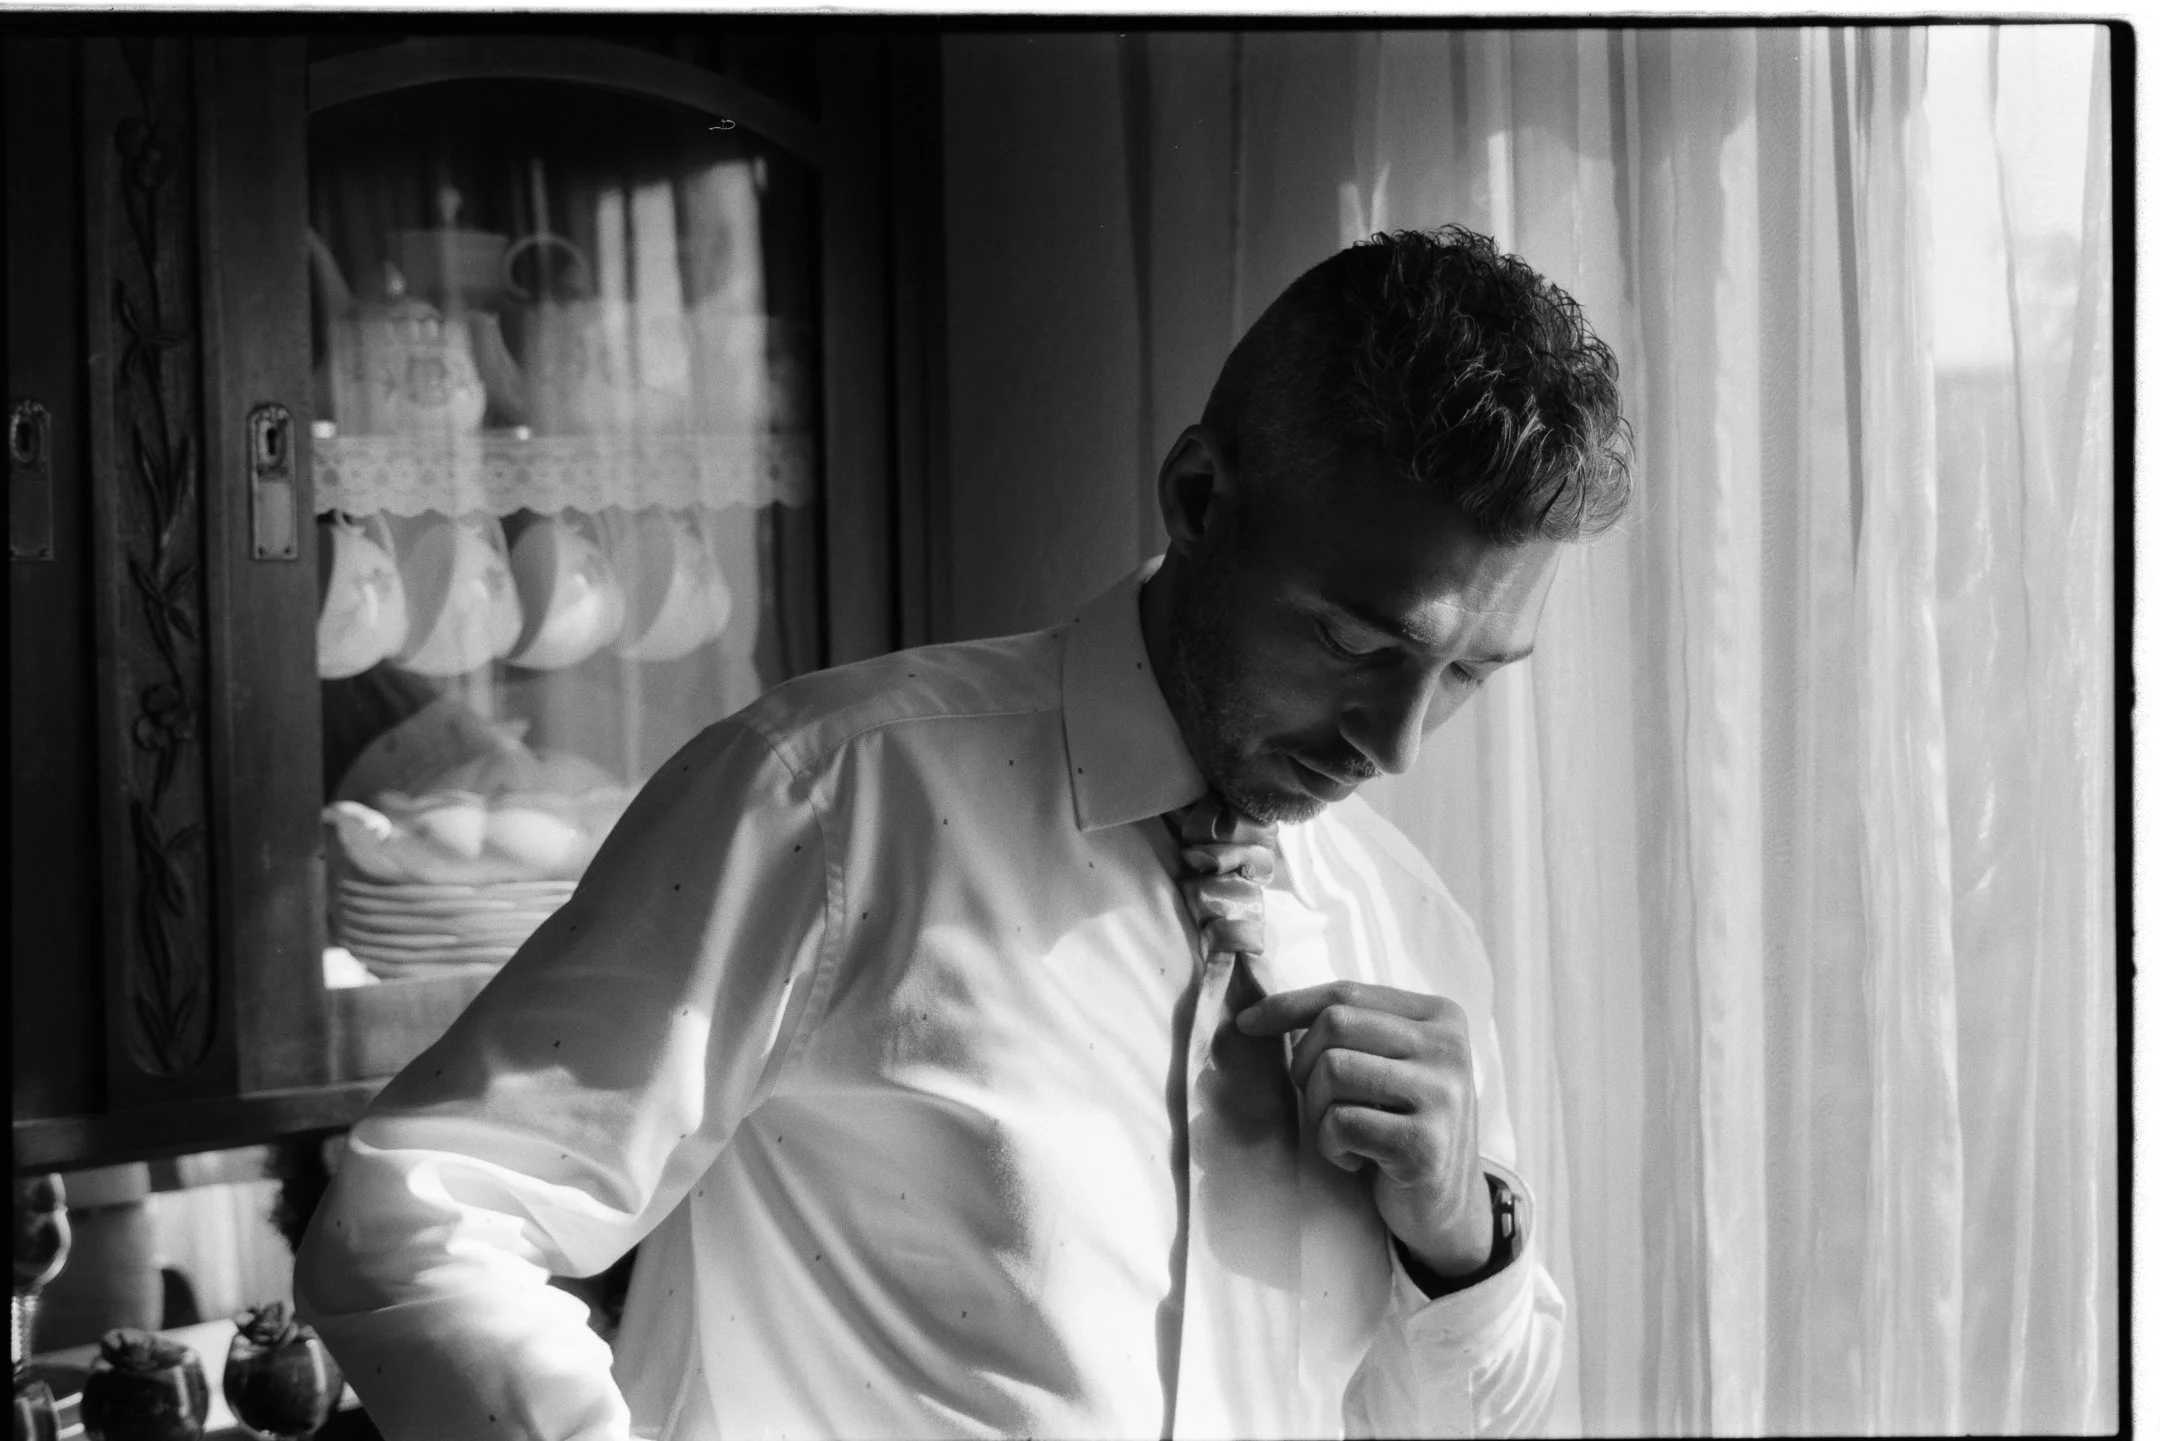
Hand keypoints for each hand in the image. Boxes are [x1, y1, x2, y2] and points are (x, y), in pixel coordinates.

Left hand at [1237, 981, 1493, 1278]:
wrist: (1443, 1207)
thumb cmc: (1397, 1127)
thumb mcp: (1383, 1065)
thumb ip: (1346, 1032)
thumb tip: (1257, 1014)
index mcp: (1438, 1016)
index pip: (1346, 993)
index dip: (1288, 1005)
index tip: (1247, 1023)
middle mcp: (1449, 1047)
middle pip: (1336, 1024)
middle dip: (1305, 1064)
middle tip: (1320, 1103)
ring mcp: (1443, 1094)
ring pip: (1334, 1069)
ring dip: (1318, 1110)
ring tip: (1341, 1134)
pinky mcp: (1426, 1143)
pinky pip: (1342, 1123)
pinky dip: (1331, 1145)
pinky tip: (1356, 1161)